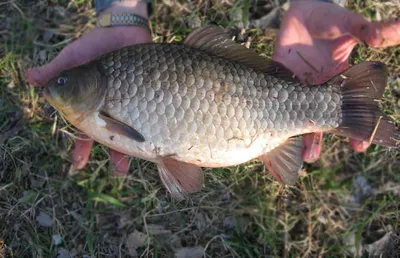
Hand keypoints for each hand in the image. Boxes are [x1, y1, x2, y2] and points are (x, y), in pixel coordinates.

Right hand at [27, 1, 151, 174]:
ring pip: (135, 130)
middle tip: (120, 171)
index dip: (81, 149)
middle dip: (115, 155)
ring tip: (145, 155)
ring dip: (138, 145)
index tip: (79, 164)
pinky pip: (153, 114)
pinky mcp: (149, 97)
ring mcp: (131, 105)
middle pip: (113, 138)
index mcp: (90, 107)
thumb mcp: (73, 58)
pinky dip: (156, 125)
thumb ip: (56, 71)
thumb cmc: (94, 45)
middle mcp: (111, 110)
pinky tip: (160, 136)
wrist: (122, 31)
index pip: (84, 132)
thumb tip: (32, 79)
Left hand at [272, 0, 399, 162]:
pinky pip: (274, 96)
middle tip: (312, 156)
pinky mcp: (279, 76)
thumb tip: (386, 35)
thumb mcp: (350, 24)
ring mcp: (296, 84)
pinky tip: (268, 127)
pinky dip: (271, 111)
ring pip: (294, 114)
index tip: (359, 145)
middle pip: (317, 119)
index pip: (346, 109)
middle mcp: (316, 87)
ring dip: (295, 133)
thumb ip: (366, 30)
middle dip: (316, 138)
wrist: (304, 11)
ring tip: (292, 152)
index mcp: (338, 80)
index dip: (355, 129)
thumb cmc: (330, 18)